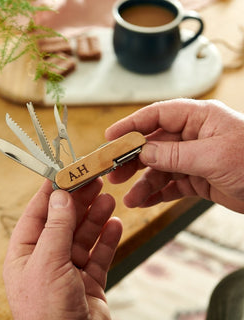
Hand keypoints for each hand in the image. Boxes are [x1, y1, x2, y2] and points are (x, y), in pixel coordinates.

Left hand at [3, 179, 121, 319]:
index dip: (52, 191)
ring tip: (107, 199)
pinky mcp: (88, 281)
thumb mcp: (48, 262)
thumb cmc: (47, 312)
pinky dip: (107, 239)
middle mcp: (46, 258)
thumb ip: (57, 226)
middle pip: (64, 221)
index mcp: (25, 253)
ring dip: (96, 217)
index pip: (38, 213)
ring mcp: (68, 269)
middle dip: (79, 201)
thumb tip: (60, 195)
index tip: (66, 171)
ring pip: (84, 235)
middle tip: (95, 181)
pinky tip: (115, 224)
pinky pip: (99, 254)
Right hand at [105, 99, 243, 212]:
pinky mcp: (197, 179)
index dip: (131, 125)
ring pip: (160, 169)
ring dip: (144, 183)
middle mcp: (193, 136)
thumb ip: (174, 154)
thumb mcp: (212, 156)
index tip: (110, 137)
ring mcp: (193, 159)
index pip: (157, 115)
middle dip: (133, 160)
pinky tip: (145, 201)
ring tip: (131, 198)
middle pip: (153, 144)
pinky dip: (157, 193)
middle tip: (113, 173)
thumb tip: (143, 152)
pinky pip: (171, 185)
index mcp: (198, 118)